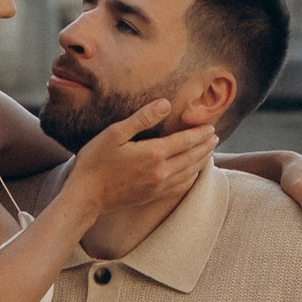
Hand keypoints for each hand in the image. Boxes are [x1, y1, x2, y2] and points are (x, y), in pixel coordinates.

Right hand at [65, 99, 215, 220]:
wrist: (86, 196)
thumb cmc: (96, 161)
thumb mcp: (115, 133)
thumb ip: (142, 118)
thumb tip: (165, 104)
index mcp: (153, 154)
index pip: (185, 141)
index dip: (199, 133)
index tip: (211, 126)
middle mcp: (161, 172)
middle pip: (192, 157)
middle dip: (205, 146)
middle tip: (215, 137)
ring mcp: (158, 187)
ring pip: (189, 173)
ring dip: (201, 161)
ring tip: (209, 152)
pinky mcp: (152, 197)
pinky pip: (180, 187)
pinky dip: (191, 178)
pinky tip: (193, 174)